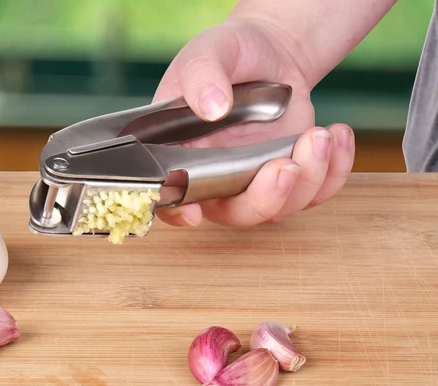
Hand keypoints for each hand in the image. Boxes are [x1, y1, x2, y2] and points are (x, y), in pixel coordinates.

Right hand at [153, 19, 354, 226]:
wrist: (271, 50)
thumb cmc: (228, 53)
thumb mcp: (206, 52)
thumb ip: (201, 77)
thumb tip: (212, 107)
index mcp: (181, 153)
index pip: (171, 194)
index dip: (179, 211)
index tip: (196, 213)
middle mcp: (214, 176)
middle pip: (234, 213)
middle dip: (265, 197)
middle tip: (288, 166)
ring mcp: (254, 181)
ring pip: (279, 208)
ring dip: (308, 178)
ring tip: (320, 134)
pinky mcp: (292, 177)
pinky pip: (316, 194)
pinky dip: (334, 172)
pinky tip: (337, 136)